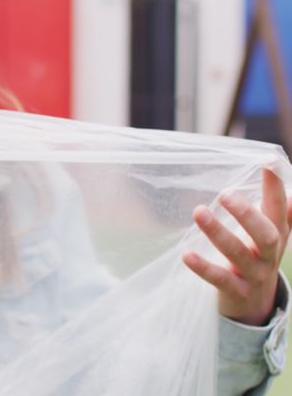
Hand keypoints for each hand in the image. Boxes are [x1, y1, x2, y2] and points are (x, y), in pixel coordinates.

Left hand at [184, 168, 291, 325]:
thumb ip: (281, 215)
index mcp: (276, 236)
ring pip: (239, 254)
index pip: (279, 209)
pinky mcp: (236, 292)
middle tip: (225, 193)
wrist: (255, 306)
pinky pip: (220, 279)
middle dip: (248, 214)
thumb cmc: (258, 258)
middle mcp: (269, 254)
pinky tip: (186, 254)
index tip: (268, 162)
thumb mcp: (272, 237)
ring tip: (199, 212)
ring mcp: (254, 274)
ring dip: (218, 232)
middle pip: (266, 234)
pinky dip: (203, 267)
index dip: (275, 187)